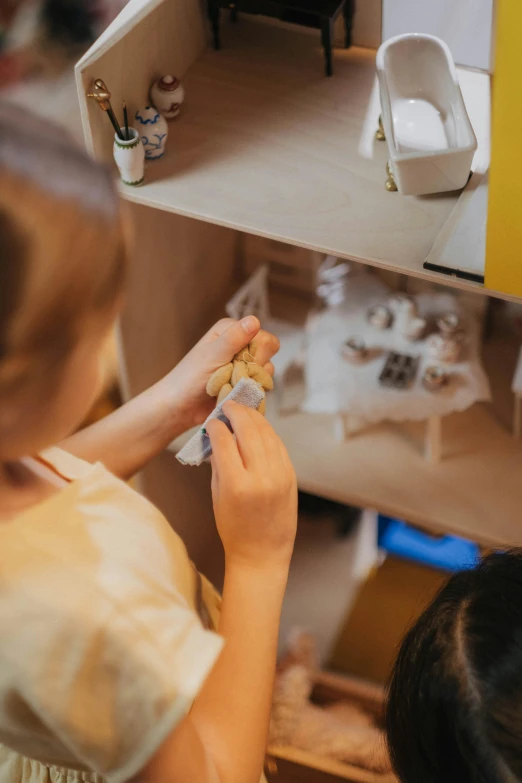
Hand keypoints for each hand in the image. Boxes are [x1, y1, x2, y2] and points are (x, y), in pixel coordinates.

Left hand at [158, 317, 279, 430]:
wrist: (180, 406)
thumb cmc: (190, 377)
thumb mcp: (212, 355)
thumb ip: (234, 338)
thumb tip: (254, 320)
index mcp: (232, 330)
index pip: (264, 338)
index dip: (257, 354)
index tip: (239, 364)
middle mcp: (241, 344)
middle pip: (268, 355)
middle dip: (253, 369)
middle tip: (231, 375)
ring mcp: (244, 364)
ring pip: (267, 372)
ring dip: (249, 382)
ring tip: (229, 386)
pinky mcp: (245, 381)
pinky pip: (261, 386)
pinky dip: (249, 392)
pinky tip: (233, 394)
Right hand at [207, 402, 296, 569]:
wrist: (262, 553)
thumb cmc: (233, 528)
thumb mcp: (217, 496)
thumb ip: (219, 464)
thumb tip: (218, 436)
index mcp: (236, 484)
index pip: (224, 441)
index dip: (216, 426)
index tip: (212, 422)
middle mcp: (260, 477)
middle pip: (248, 431)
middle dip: (237, 413)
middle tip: (228, 405)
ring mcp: (279, 476)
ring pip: (267, 435)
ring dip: (254, 418)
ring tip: (243, 411)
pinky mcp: (290, 477)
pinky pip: (279, 446)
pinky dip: (268, 433)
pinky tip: (259, 427)